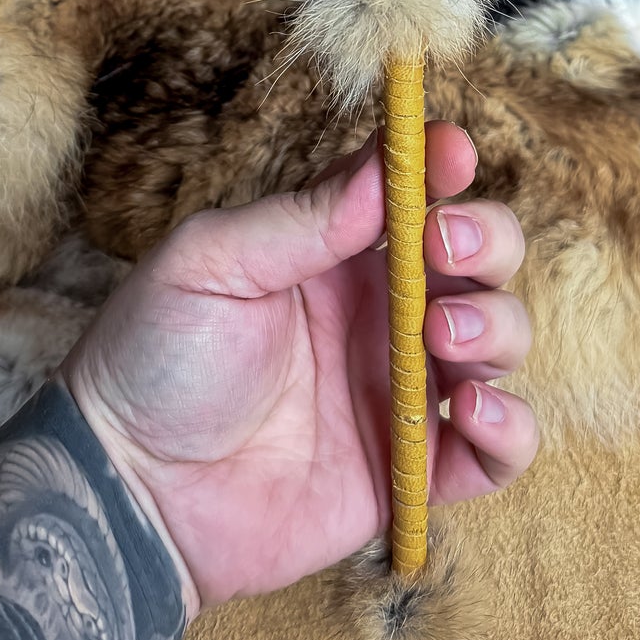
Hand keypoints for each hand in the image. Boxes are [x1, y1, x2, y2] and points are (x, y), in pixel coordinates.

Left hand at [63, 123, 535, 613]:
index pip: (412, 193)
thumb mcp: (209, 263)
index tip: (451, 153)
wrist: (128, 487)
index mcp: (334, 253)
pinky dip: (510, 428)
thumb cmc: (152, 359)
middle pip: (479, 258)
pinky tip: (469, 410)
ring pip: (500, 341)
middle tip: (444, 249)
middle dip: (485, 241)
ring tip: (442, 337)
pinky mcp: (410, 470)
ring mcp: (400, 389)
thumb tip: (383, 168)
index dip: (443, 165)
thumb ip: (300, 218)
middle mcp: (381, 313)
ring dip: (496, 326)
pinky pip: (494, 452)